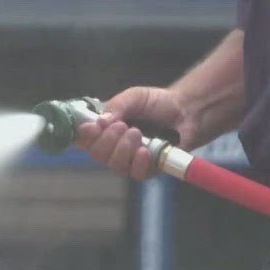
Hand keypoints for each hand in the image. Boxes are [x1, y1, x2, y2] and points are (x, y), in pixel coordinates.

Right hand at [73, 86, 191, 180]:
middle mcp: (114, 146)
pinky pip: (135, 173)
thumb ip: (118, 105)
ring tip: (137, 133)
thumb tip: (101, 121)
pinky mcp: (148, 169)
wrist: (186, 111)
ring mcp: (130, 159)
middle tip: (123, 126)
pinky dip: (138, 162)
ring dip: (124, 148)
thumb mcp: (135, 96)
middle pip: (97, 153)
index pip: (84, 138)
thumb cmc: (157, 103)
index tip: (91, 127)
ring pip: (115, 164)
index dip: (83, 136)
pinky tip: (145, 151)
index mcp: (106, 128)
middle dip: (107, 141)